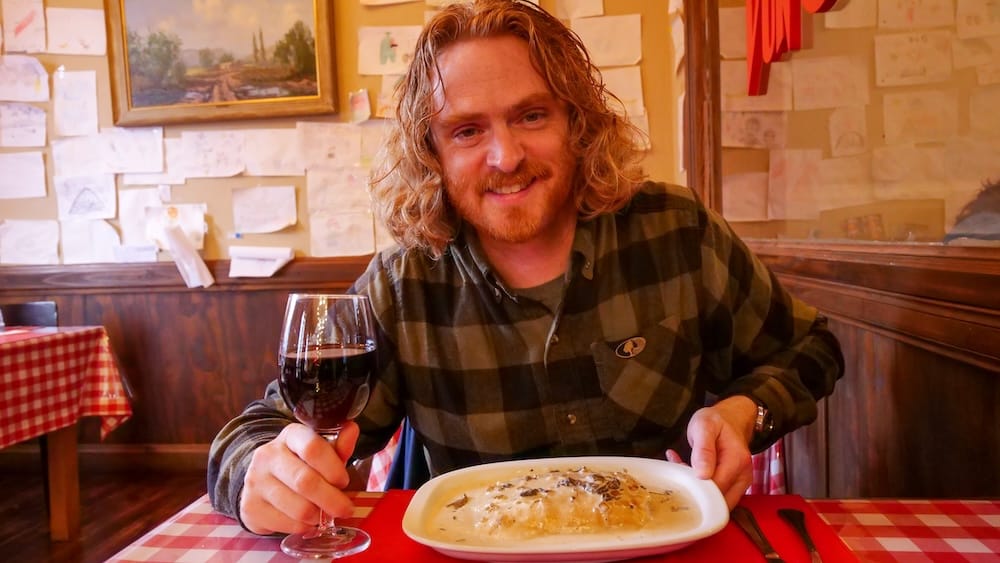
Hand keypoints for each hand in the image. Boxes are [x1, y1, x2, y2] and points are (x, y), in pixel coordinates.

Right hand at [239, 421, 360, 534]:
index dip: (333, 468)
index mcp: (290, 436)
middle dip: (331, 499)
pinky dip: (304, 527)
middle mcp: (268, 455)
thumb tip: (351, 429)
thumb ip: (338, 446)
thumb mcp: (320, 452)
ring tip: (324, 514)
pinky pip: (287, 524)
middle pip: (305, 481)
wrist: (263, 481)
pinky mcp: (251, 507)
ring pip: (298, 507)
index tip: (344, 481)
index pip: (312, 448)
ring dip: (318, 516)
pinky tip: (307, 521)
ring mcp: (256, 482)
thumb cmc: (299, 465)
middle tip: (345, 508)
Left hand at [666, 396, 755, 509]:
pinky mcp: (736, 486)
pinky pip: (718, 496)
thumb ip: (703, 449)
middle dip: (695, 491)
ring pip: (717, 502)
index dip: (695, 486)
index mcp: (737, 462)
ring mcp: (741, 483)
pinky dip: (702, 489)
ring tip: (682, 468)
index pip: (715, 488)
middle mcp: (743, 476)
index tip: (680, 471)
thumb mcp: (704, 426)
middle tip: (679, 470)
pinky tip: (689, 472)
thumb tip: (702, 475)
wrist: (733, 419)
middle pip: (717, 500)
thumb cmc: (717, 420)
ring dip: (697, 491)